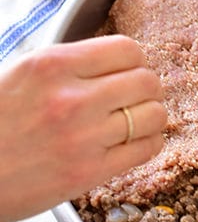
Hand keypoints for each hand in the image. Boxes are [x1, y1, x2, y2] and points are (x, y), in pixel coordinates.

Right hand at [0, 35, 166, 221]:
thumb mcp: (19, 75)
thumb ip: (66, 67)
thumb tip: (114, 61)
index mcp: (50, 65)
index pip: (127, 49)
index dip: (133, 61)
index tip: (127, 71)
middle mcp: (70, 98)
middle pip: (147, 80)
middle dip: (147, 89)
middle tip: (135, 98)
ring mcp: (83, 136)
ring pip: (155, 114)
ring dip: (151, 117)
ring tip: (136, 122)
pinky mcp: (89, 172)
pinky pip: (147, 148)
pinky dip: (149, 143)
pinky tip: (134, 143)